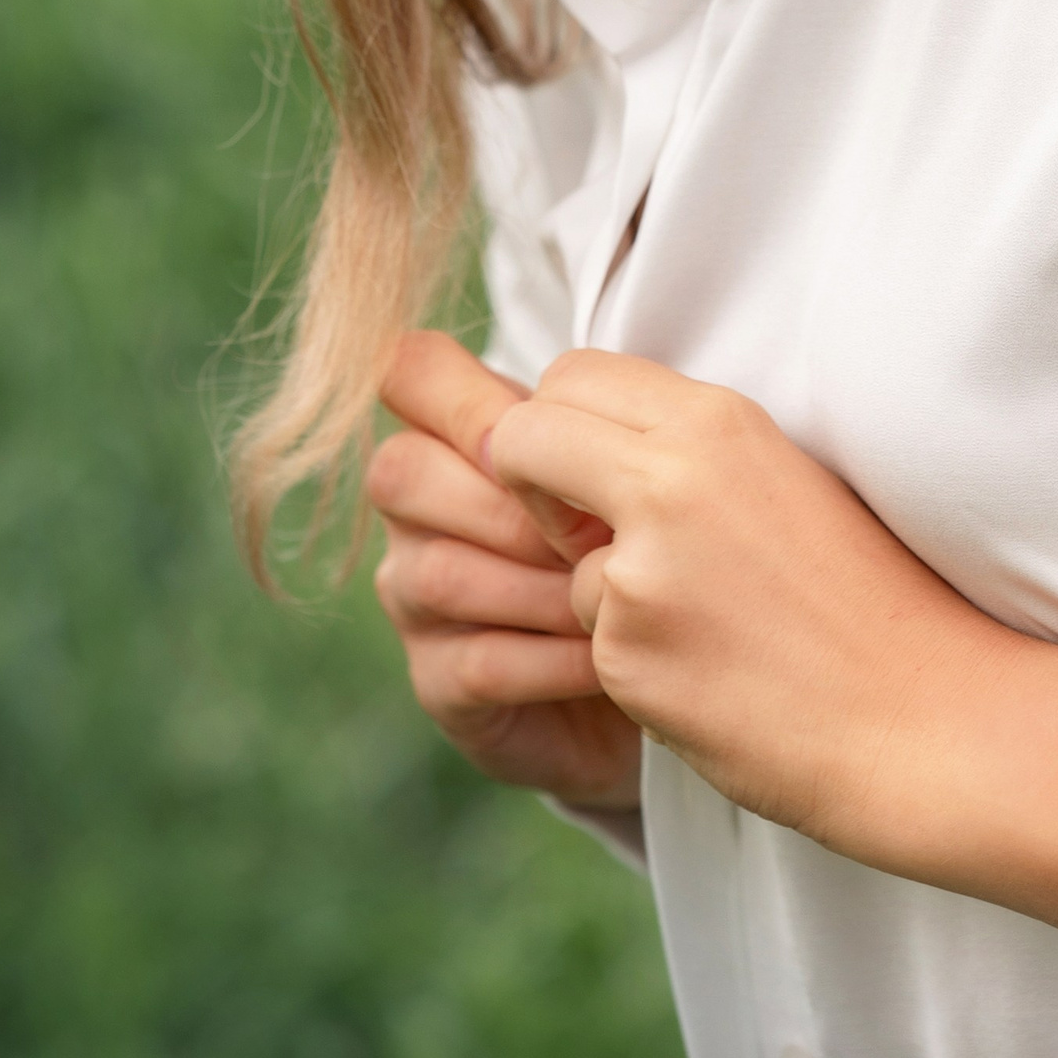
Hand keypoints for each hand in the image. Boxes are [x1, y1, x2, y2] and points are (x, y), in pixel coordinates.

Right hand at [369, 330, 643, 812]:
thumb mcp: (620, 471)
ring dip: (540, 587)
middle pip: (401, 473)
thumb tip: (575, 414)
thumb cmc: (634, 545)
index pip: (407, 372)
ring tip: (611, 597)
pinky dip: (553, 657)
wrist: (655, 671)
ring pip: (439, 573)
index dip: (460, 396)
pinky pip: (477, 661)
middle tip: (593, 533)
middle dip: (507, 504)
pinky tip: (605, 655)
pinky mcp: (437, 684)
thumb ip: (585, 426)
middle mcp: (415, 512)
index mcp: (454, 435)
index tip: (546, 435)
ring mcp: (413, 600)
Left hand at [489, 350, 1057, 956]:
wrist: (922, 714)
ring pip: (558, 554)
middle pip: (526, 436)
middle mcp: (671, 480)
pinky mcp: (628, 655)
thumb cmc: (867, 595)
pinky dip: (636, 658)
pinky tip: (712, 671)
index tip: (595, 470)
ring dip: (603, 588)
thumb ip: (688, 450)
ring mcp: (644, 570)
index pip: (573, 374)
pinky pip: (591, 639)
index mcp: (720, 421)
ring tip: (707, 621)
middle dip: (530, 480)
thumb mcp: (784, 478)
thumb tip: (589, 440)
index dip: (567, 423)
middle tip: (585, 529)